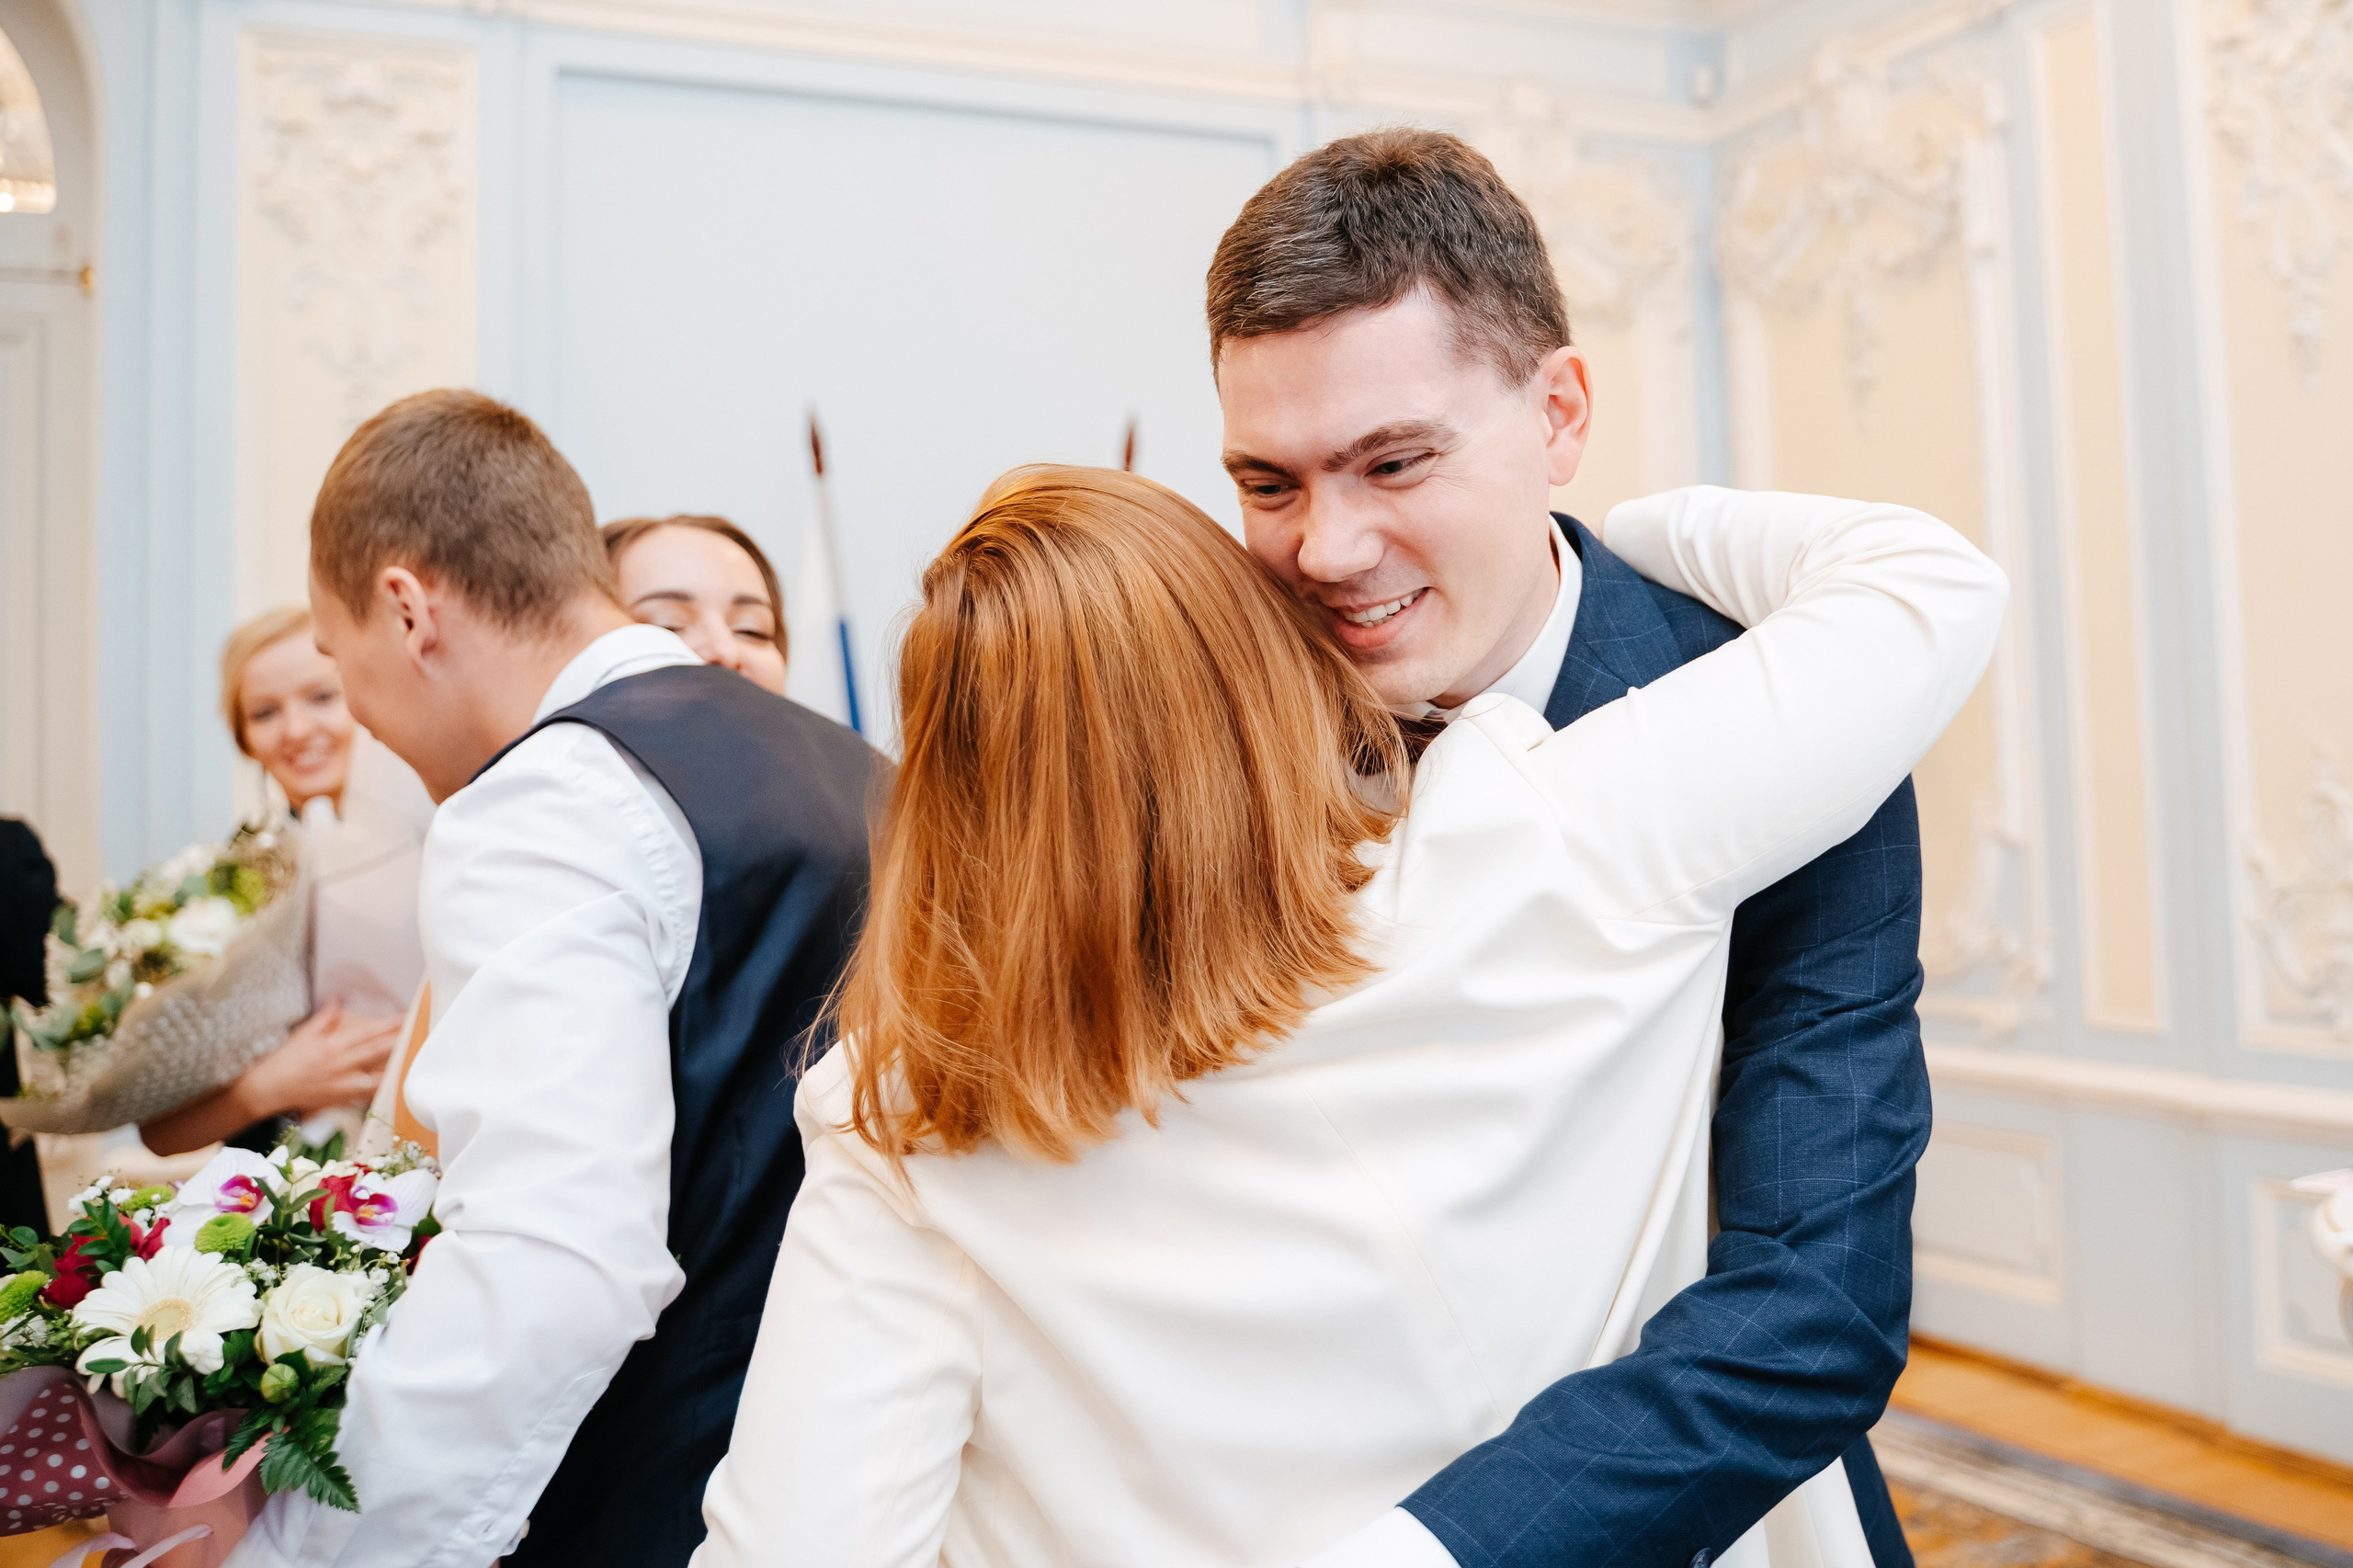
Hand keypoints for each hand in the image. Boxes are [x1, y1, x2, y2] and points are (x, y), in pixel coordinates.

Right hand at [242, 999, 400, 1119]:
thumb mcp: (304, 1034)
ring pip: (378, 1076)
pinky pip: (369, 1093)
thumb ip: (325, 1018)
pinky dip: (382, 1086)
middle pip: (377, 1053)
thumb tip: (338, 999)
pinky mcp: (343, 1098)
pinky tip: (394, 1080)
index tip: (405, 1017)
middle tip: (418, 1033)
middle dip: (400, 1042)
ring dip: (395, 1066)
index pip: (367, 1034)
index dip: (388, 1025)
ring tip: (413, 1057)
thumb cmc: (287, 1060)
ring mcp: (344, 1085)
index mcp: (332, 1048)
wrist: (272, 1089)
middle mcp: (341, 1066)